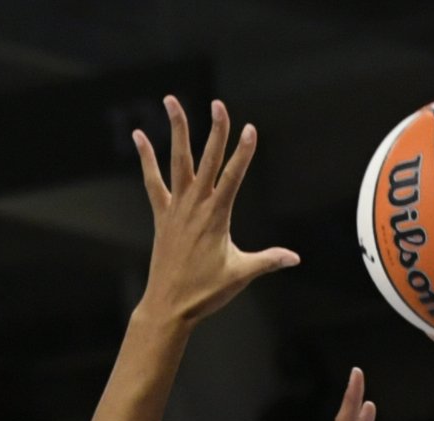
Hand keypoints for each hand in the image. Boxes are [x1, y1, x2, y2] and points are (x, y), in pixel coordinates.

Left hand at [134, 97, 297, 324]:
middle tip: (219, 104)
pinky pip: (153, 181)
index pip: (233, 177)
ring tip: (171, 100)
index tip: (250, 128)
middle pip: (207, 160)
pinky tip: (139, 136)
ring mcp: (175, 208)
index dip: (243, 152)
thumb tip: (295, 258)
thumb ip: (268, 261)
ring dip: (177, 130)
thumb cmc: (205, 293)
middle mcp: (195, 206)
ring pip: (178, 162)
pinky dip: (146, 159)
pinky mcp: (161, 215)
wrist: (169, 306)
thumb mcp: (240, 275)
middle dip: (216, 131)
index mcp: (216, 217)